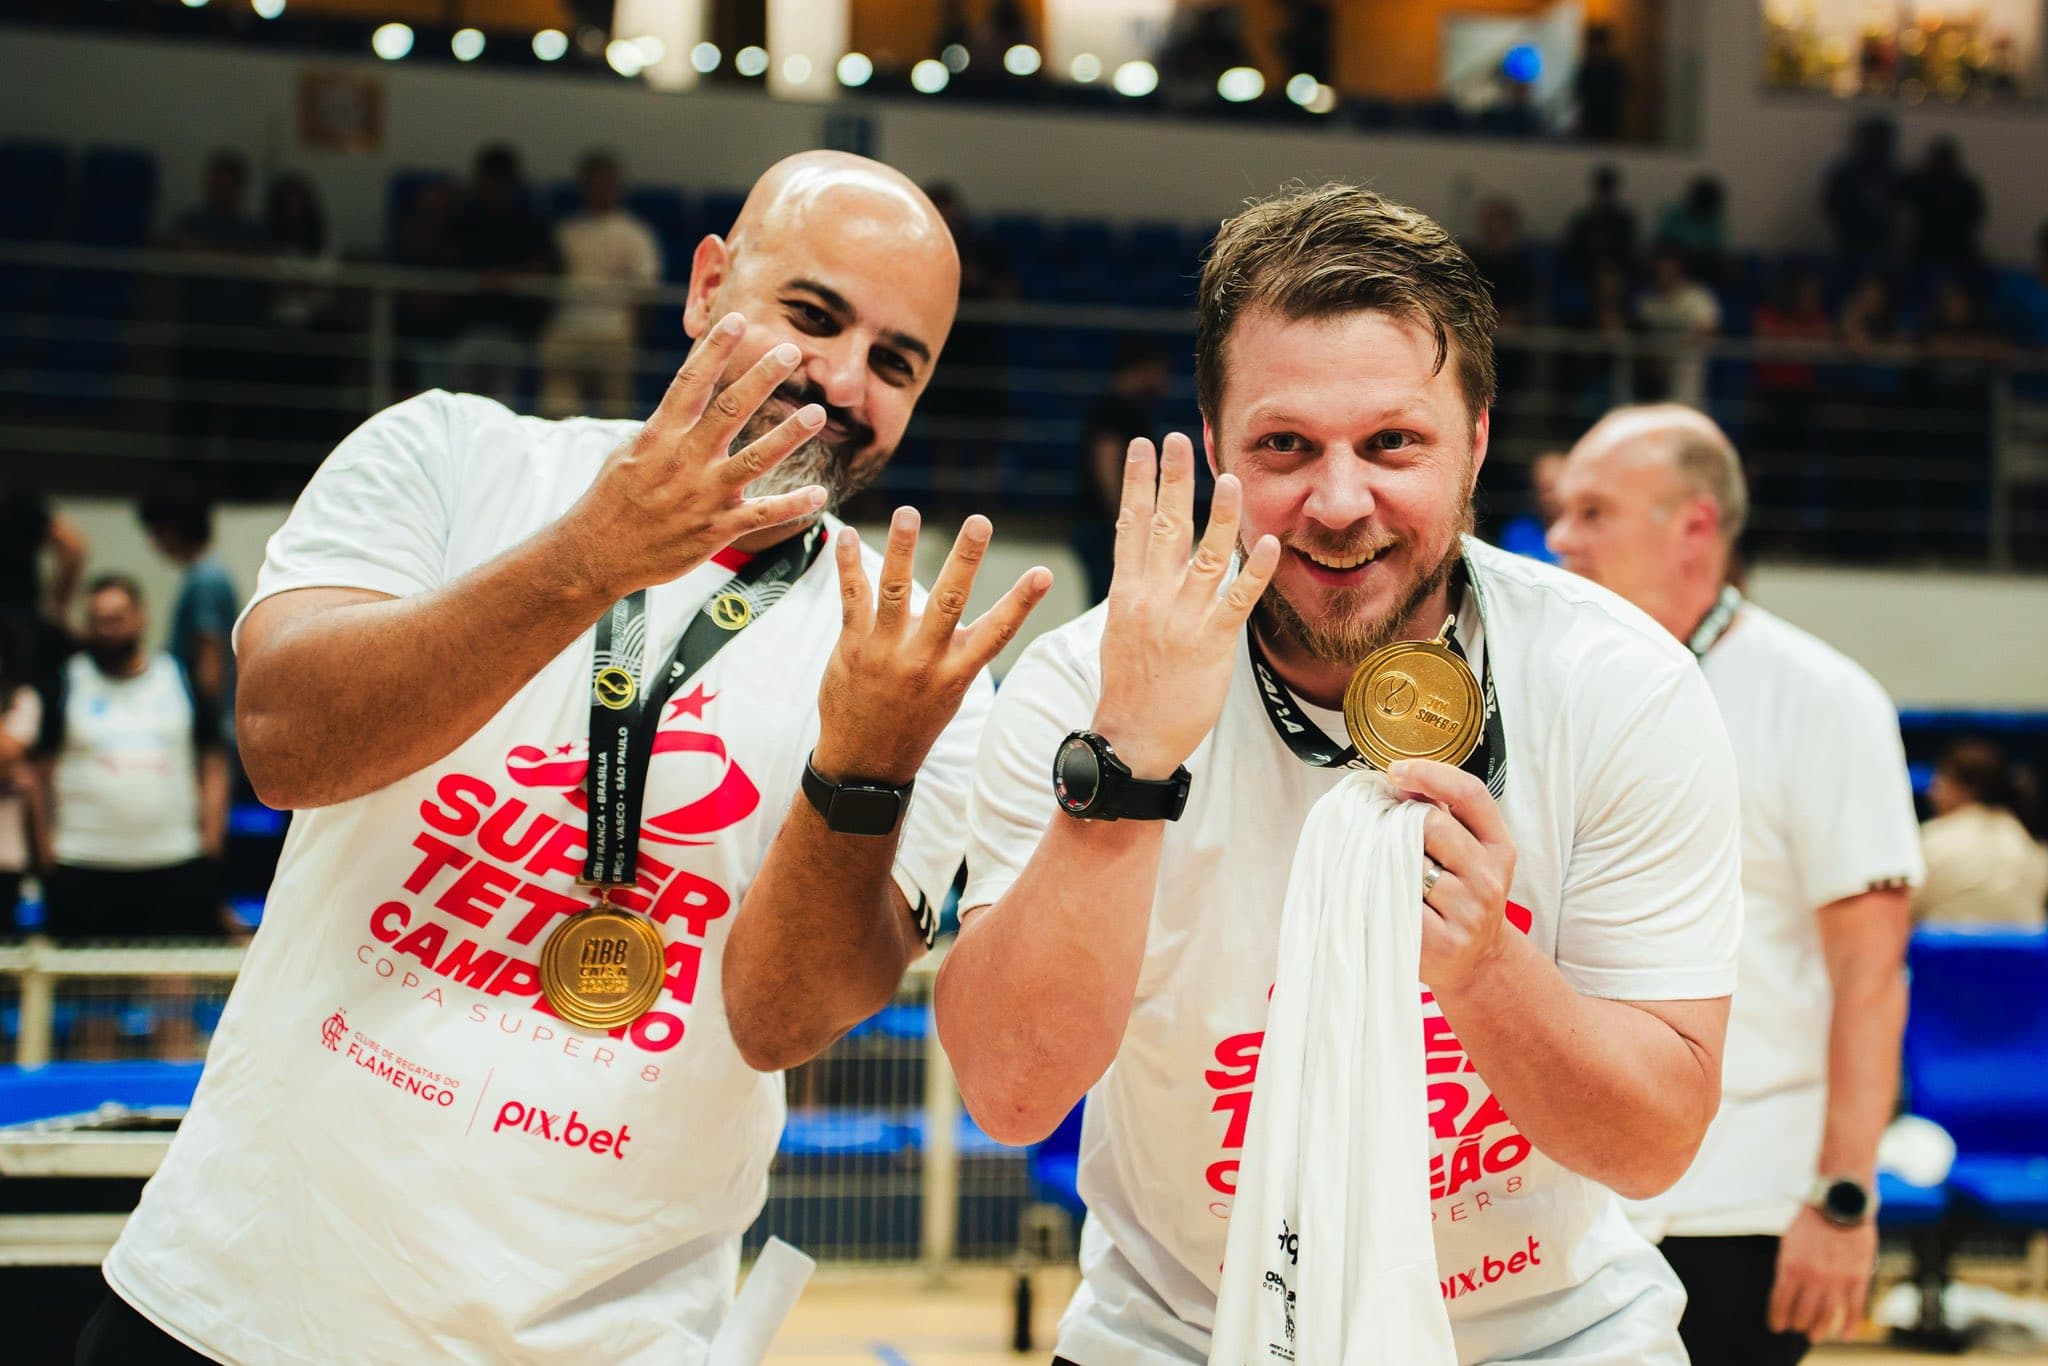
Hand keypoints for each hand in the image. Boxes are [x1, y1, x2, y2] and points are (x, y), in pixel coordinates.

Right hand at [560, 312, 830, 599]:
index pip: (691, 382)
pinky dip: (793, 505)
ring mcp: (703, 494)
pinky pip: (762, 514)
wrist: (597, 554)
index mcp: (660, 435)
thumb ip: (662, 427)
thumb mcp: (627, 452)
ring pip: (755, 459)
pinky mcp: (716, 529)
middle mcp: (684, 460)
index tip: (738, 320)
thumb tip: (685, 399)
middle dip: (763, 378)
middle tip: (791, 351)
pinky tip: (819, 494)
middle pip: (730, 410)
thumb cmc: (612, 499)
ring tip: (816, 413)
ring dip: (789, 435)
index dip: (715, 349)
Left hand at [813, 509, 1051, 786]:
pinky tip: (848, 535)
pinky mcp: (852, 648)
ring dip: (902, 549)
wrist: (865, 763)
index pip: (997, 632)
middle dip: (966, 559)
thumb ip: (953, 648)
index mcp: (956, 672)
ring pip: (897, 593)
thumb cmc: (913, 721)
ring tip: (908, 512)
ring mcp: (887, 653)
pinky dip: (849, 566)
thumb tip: (950, 599)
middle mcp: (924, 660)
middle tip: (980, 521)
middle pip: (950, 602)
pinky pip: (852, 600)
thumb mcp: (948, 692)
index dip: (1022, 602)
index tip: (1044, 573)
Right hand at [1092, 434, 1278, 778]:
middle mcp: (1151, 599)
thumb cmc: (1130, 688)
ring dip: (1218, 514)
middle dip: (1170, 479)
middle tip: (1175, 437)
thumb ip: (1136, 592)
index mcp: (1126, 593)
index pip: (1129, 525)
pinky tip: (1269, 543)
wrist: (1133, 737)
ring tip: (1228, 477)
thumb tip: (1142, 559)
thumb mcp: (1119, 631)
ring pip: (1204, 555)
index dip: (1135, 482)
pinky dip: (1255, 570)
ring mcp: (1182, 620)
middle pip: (1162, 526)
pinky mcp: (1211, 643)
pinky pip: (1237, 599)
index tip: (1139, 447)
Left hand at [1389, 759, 1517, 993]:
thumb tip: (1401, 780)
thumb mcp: (1466, 853)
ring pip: (1410, 864)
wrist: (1477, 962)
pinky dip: (1379, 893)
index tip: (1396, 770)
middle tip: (1384, 834)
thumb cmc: (1461, 898)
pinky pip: (1397, 902)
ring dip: (1387, 861)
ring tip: (1384, 870)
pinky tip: (1378, 895)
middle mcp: (1489, 878)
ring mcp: (1468, 912)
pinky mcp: (1441, 942)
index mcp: (1499, 847)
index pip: (1471, 794)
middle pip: (1432, 825)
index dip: (1432, 774)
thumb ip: (1442, 814)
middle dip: (1401, 824)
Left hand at [1770, 1204, 1875, 1340]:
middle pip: (1803, 1313)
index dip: (1777, 1318)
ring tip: (1814, 1335)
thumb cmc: (1811, 1221)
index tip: (1777, 1326)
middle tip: (1797, 1329)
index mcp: (1791, 1266)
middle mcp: (1813, 1276)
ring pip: (1828, 1316)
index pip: (1780, 1302)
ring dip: (1820, 1329)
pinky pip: (1854, 1309)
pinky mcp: (1858, 1278)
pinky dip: (1850, 1325)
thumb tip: (1783, 1293)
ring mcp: (1837, 1279)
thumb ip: (1786, 1267)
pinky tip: (1845, 1335)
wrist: (1840, 1203)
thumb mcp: (1788, 1242)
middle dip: (1798, 1325)